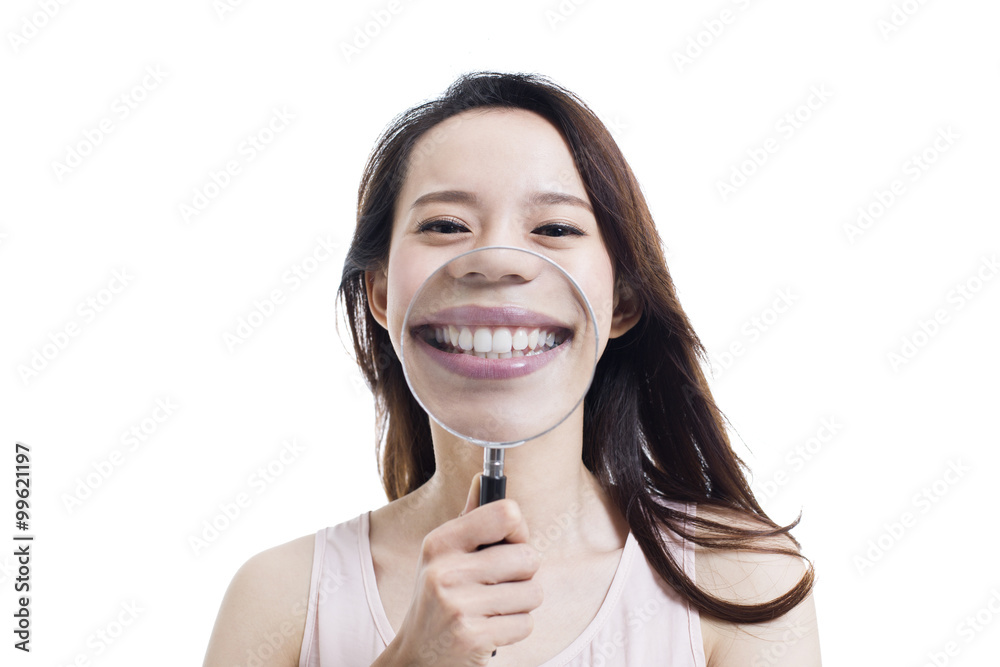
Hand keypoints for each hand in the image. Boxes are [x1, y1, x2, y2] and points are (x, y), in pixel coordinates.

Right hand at [386, 474, 542, 665]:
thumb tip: (483, 479)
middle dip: (524, 575)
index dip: (519, 531)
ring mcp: (458, 606)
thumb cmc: (438, 600)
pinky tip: (491, 628)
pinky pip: (525, 624)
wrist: (417, 658)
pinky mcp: (473, 637)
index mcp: (440, 542)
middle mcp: (446, 571)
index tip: (511, 544)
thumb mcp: (443, 556)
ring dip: (521, 605)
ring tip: (494, 608)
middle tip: (500, 585)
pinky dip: (514, 628)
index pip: (506, 514)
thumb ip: (469, 519)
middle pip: (528, 558)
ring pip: (533, 593)